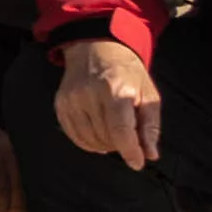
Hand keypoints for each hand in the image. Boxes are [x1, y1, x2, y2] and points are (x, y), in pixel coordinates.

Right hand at [51, 37, 160, 165]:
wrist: (96, 48)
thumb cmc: (126, 72)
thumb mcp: (148, 94)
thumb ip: (150, 125)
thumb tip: (150, 153)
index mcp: (116, 90)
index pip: (120, 130)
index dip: (130, 151)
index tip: (137, 163)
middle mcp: (90, 94)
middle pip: (105, 137)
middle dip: (120, 145)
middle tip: (127, 137)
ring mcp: (72, 99)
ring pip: (89, 140)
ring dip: (104, 145)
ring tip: (113, 135)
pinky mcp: (61, 104)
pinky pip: (74, 135)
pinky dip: (88, 142)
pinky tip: (97, 135)